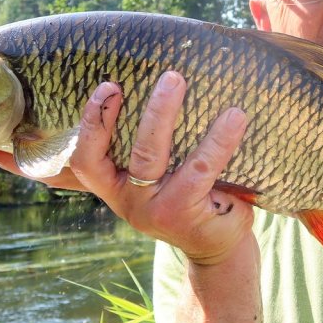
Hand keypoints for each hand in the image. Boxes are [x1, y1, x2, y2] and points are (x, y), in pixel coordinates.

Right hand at [0, 71, 253, 264]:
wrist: (217, 246)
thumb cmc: (188, 196)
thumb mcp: (160, 175)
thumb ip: (149, 144)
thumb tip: (156, 80)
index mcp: (114, 185)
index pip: (87, 157)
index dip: (92, 122)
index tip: (108, 85)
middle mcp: (128, 200)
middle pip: (126, 150)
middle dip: (149, 111)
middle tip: (171, 76)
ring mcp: (155, 210)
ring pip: (155, 157)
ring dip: (168, 116)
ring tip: (185, 84)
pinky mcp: (184, 215)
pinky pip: (200, 170)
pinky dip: (219, 141)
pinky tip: (235, 117)